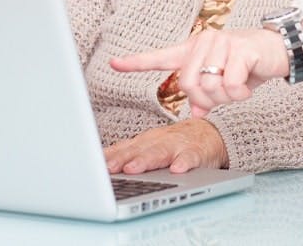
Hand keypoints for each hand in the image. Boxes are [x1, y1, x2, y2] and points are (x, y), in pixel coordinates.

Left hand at [103, 119, 228, 173]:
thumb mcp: (149, 146)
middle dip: (122, 159)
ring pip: (160, 152)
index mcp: (145, 141)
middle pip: (138, 150)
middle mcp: (159, 141)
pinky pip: (191, 157)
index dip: (109, 157)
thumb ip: (126, 153)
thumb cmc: (173, 143)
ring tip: (133, 169)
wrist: (209, 133)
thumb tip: (97, 162)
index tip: (93, 165)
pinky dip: (184, 162)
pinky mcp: (198, 152)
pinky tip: (177, 169)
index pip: (124, 148)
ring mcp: (178, 145)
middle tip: (108, 168)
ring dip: (146, 160)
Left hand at [110, 28, 288, 116]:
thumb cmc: (248, 65)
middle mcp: (204, 41)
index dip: (136, 62)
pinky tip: (248, 85)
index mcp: (194, 49)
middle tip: (224, 96)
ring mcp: (221, 42)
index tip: (114, 63)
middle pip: (188, 85)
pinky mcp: (240, 49)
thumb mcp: (223, 81)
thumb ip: (206, 95)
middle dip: (206, 100)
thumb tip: (197, 113)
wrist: (279, 49)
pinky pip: (230, 86)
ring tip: (238, 87)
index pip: (160, 57)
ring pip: (210, 87)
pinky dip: (239, 94)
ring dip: (226, 98)